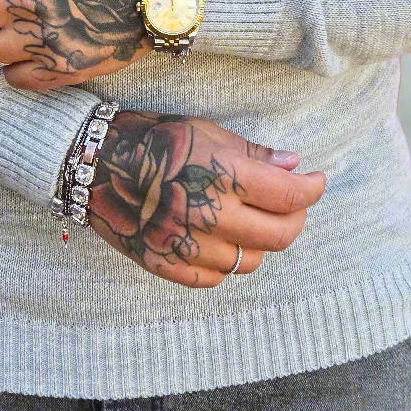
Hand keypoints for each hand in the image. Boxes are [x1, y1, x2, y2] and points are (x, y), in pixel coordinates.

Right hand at [88, 111, 326, 287]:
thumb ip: (251, 154)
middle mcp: (207, 212)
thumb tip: (293, 165)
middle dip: (295, 219)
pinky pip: (214, 278)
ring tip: (251, 220)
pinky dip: (225, 262)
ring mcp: (185, 244)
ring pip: (249, 261)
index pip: (286, 195)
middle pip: (277, 235)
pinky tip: (220, 239)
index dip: (310, 190)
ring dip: (259, 242)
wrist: (94, 164)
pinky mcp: (165, 265)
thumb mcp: (205, 132)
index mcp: (220, 173)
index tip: (316, 181)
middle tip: (293, 205)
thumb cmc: (154, 140)